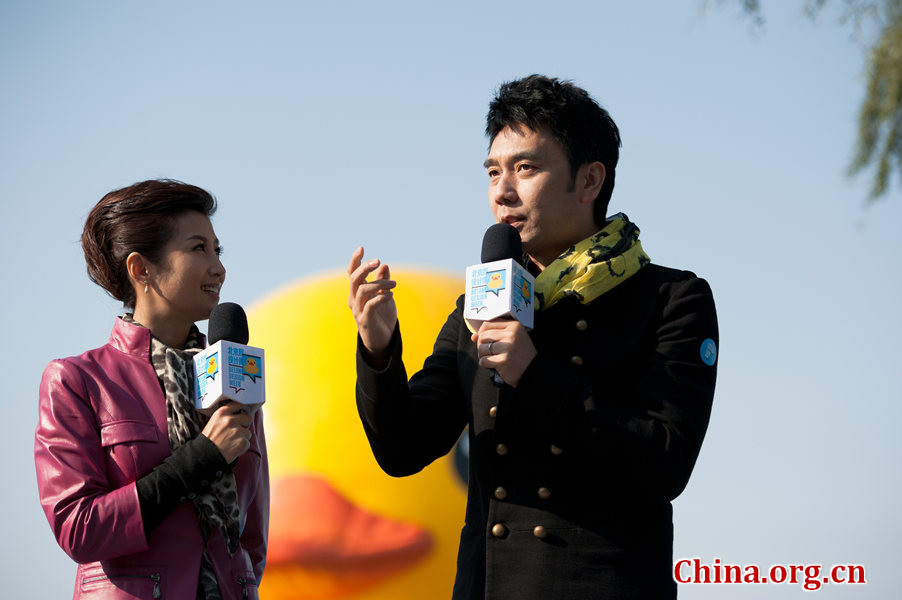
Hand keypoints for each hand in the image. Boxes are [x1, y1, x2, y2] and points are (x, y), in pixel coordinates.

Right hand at [202, 401, 252, 462]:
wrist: (203, 456)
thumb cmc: (208, 440)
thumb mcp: (213, 422)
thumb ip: (225, 417)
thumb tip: (240, 414)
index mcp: (222, 413)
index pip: (238, 404)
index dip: (242, 409)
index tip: (243, 412)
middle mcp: (230, 420)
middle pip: (248, 418)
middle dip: (244, 425)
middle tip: (236, 432)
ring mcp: (237, 431)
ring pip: (248, 432)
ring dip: (242, 438)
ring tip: (230, 443)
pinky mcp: (242, 442)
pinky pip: (247, 443)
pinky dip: (241, 447)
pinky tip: (232, 449)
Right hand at [348, 246, 397, 363]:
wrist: (382, 339)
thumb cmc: (382, 316)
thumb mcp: (385, 295)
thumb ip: (383, 282)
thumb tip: (384, 266)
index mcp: (357, 291)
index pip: (352, 272)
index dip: (355, 260)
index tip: (362, 248)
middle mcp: (354, 298)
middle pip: (354, 278)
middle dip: (365, 268)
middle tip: (378, 261)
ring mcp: (358, 309)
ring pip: (363, 290)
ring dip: (380, 284)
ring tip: (394, 284)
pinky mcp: (364, 320)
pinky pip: (370, 305)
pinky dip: (380, 297)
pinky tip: (390, 295)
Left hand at [471, 320, 536, 387]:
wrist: (533, 372)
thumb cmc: (520, 355)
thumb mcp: (511, 340)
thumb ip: (493, 335)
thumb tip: (473, 336)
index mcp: (514, 326)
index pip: (487, 324)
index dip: (482, 333)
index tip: (486, 342)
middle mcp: (512, 334)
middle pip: (483, 336)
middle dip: (481, 346)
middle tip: (488, 353)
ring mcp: (508, 347)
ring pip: (482, 348)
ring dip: (483, 356)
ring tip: (492, 359)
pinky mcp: (504, 360)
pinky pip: (484, 360)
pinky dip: (485, 364)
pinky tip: (494, 366)